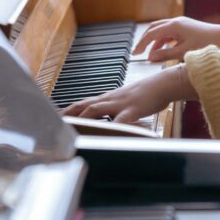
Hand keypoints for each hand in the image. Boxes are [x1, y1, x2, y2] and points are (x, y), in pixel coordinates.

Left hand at [61, 66, 197, 123]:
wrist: (164, 83)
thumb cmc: (149, 93)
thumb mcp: (129, 101)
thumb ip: (118, 110)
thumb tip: (111, 119)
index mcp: (109, 98)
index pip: (84, 103)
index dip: (70, 110)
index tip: (58, 117)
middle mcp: (110, 99)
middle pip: (84, 105)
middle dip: (69, 114)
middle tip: (54, 123)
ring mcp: (120, 104)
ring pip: (95, 110)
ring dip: (81, 119)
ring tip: (71, 128)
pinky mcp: (133, 110)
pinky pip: (120, 120)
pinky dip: (111, 128)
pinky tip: (105, 135)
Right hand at [133, 16, 219, 62]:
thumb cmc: (207, 44)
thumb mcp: (184, 52)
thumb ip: (165, 55)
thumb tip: (150, 57)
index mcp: (174, 25)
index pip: (151, 34)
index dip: (141, 44)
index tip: (135, 54)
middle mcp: (176, 21)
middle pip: (154, 28)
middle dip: (145, 40)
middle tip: (138, 51)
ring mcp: (181, 23)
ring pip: (162, 30)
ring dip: (155, 41)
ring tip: (151, 54)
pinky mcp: (186, 27)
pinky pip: (169, 32)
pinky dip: (163, 41)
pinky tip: (164, 50)